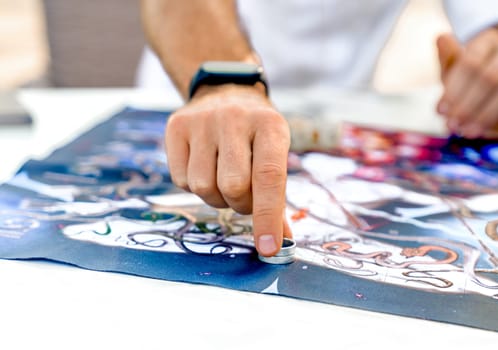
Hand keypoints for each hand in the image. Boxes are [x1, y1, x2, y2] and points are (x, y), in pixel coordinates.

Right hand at [165, 84, 291, 255]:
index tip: (269, 248)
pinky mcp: (176, 126)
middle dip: (240, 204)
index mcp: (270, 125)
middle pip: (233, 187)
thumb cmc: (257, 134)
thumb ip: (277, 196)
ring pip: (203, 187)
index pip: (268, 177)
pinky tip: (204, 166)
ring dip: (216, 197)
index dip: (268, 216)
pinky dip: (193, 185)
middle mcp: (235, 118)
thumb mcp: (275, 153)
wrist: (226, 92)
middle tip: (245, 195)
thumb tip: (280, 241)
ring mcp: (202, 120)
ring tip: (224, 178)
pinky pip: (180, 180)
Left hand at [436, 29, 497, 137]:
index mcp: (487, 41)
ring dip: (488, 112)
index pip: (469, 63)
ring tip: (470, 131)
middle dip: (468, 105)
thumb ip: (449, 62)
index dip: (453, 90)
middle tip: (453, 126)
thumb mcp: (456, 72)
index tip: (440, 112)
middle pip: (489, 77)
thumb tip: (442, 39)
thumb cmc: (472, 80)